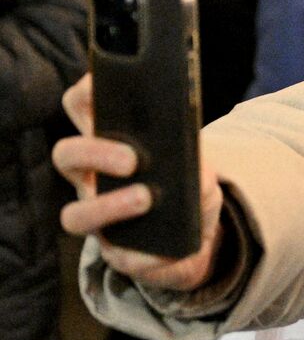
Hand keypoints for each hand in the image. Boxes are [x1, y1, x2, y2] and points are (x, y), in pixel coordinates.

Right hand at [53, 74, 223, 291]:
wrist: (201, 233)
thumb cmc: (190, 185)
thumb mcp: (200, 162)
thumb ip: (192, 154)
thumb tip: (189, 156)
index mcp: (108, 143)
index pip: (81, 109)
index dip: (85, 93)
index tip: (101, 83)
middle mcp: (92, 179)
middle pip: (66, 156)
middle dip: (95, 153)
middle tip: (133, 159)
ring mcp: (98, 216)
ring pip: (74, 215)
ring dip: (109, 206)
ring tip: (146, 198)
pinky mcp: (115, 253)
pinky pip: (119, 256)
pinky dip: (146, 254)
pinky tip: (167, 250)